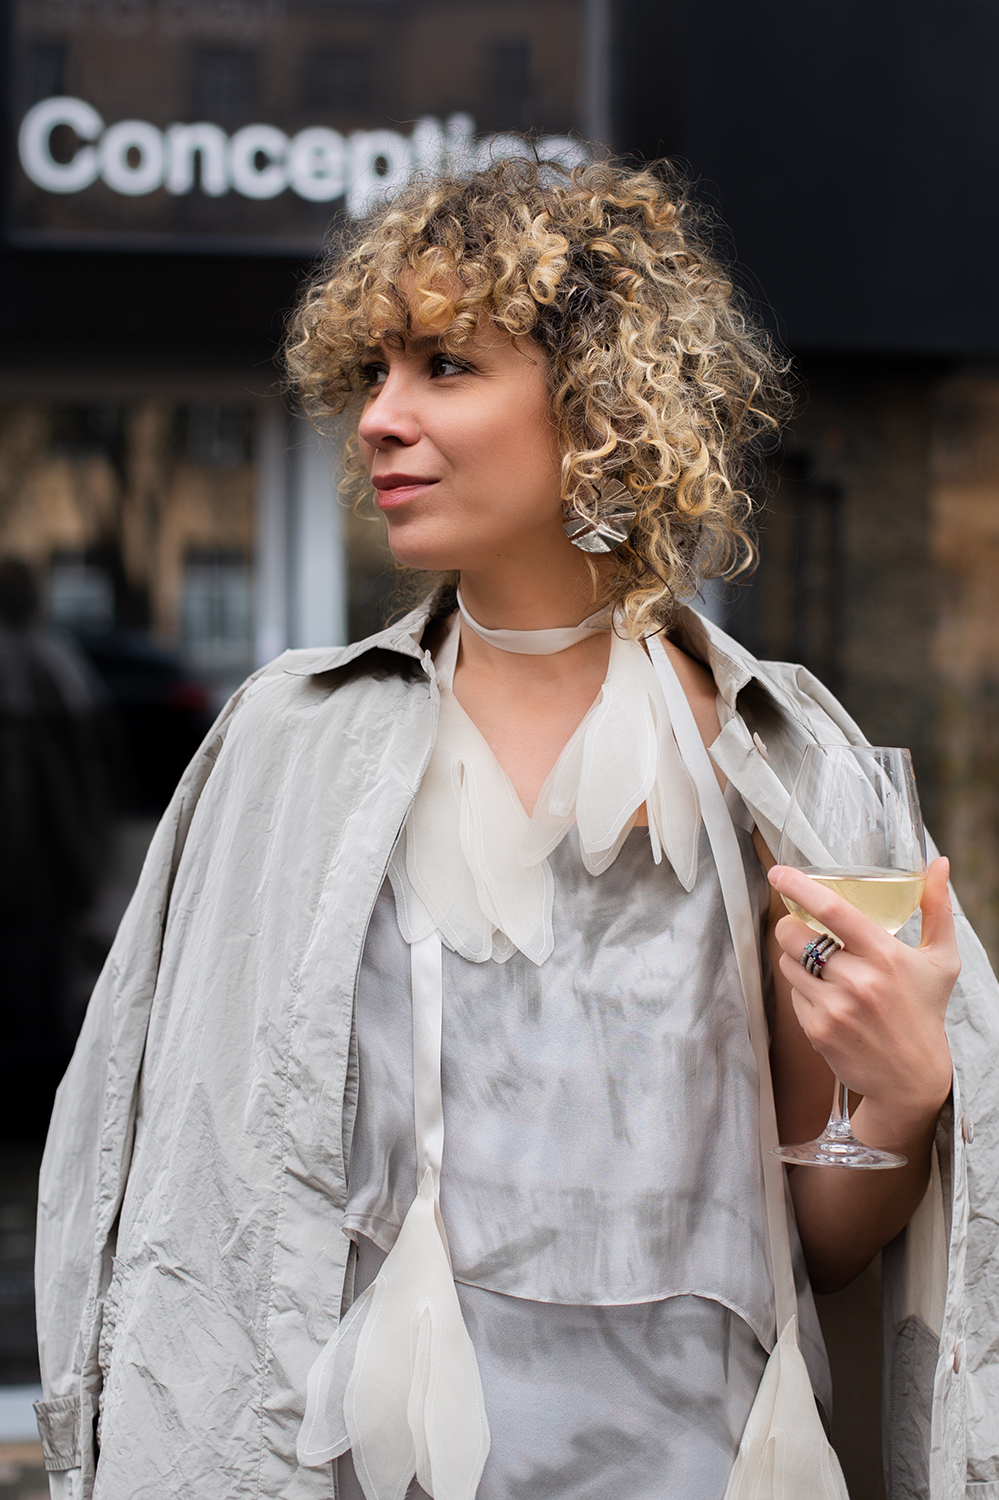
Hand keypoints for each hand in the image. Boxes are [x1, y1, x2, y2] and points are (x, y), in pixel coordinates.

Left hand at [767, 857, 957, 1127]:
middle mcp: (858, 981)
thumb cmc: (924, 1011)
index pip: (833, 911)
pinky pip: (792, 994)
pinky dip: (802, 990)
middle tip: (802, 929)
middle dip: (790, 926)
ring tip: (822, 968)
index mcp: (886, 956)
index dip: (800, 887)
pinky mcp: (817, 1031)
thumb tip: (940, 863)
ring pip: (788, 964)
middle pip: (795, 935)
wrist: (912, 1079)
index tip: (779, 874)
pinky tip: (827, 998)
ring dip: (796, 959)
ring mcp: (835, 1008)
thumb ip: (936, 909)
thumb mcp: (940, 960)